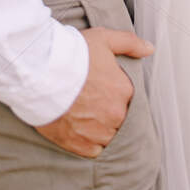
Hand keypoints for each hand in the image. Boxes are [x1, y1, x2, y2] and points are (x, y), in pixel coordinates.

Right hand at [34, 26, 152, 157]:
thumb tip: (149, 49)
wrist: (40, 75)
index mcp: (124, 91)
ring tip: (82, 115)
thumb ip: (130, 43)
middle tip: (89, 101)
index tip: (101, 89)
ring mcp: (98, 132)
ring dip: (99, 129)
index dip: (114, 93)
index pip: (128, 98)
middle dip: (107, 112)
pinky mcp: (80, 145)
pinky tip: (78, 129)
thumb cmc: (71, 55)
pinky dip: (87, 142)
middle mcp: (115, 115)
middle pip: (118, 118)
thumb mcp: (103, 39)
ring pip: (107, 135)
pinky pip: (93, 150)